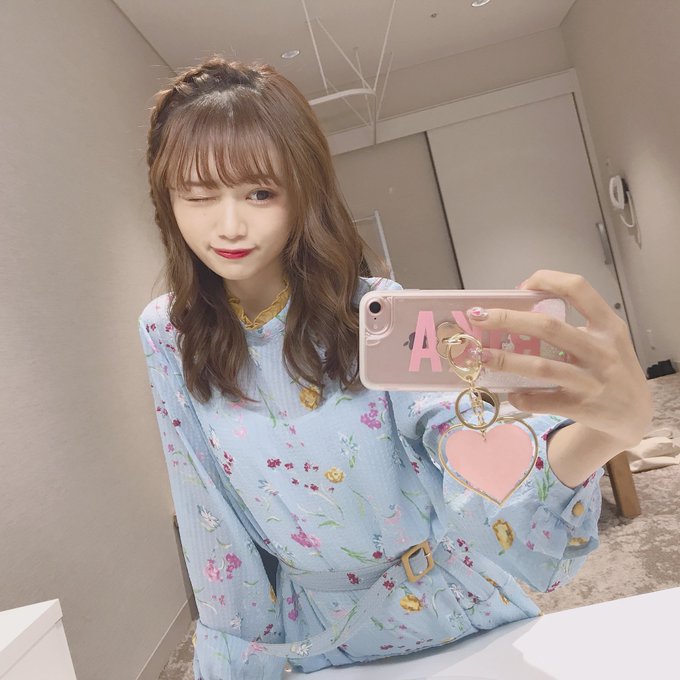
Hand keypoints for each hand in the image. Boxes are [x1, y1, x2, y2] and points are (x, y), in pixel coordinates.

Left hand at [466, 270, 652, 449]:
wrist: (634, 416)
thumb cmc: (610, 368)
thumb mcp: (606, 340)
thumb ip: (574, 325)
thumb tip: (519, 313)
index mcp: (608, 326)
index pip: (578, 289)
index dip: (547, 280)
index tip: (522, 286)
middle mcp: (601, 350)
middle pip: (548, 328)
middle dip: (508, 320)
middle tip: (478, 317)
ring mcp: (591, 381)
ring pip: (541, 367)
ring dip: (506, 361)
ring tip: (481, 356)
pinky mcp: (581, 407)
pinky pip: (542, 400)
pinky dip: (521, 396)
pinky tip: (510, 392)